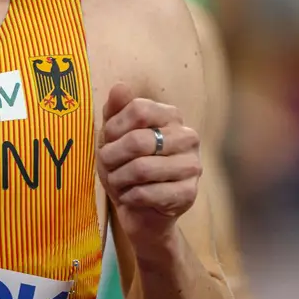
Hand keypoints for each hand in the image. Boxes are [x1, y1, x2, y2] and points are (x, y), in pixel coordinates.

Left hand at [98, 83, 202, 255]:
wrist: (142, 212)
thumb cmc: (127, 168)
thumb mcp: (115, 137)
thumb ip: (116, 111)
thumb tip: (120, 86)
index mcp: (171, 117)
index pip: (139, 109)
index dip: (114, 127)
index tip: (106, 141)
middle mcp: (188, 137)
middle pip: (138, 140)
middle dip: (112, 156)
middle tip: (106, 165)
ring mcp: (192, 166)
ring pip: (142, 168)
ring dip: (119, 178)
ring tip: (116, 182)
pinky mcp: (189, 193)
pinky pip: (149, 193)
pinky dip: (130, 197)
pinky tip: (128, 197)